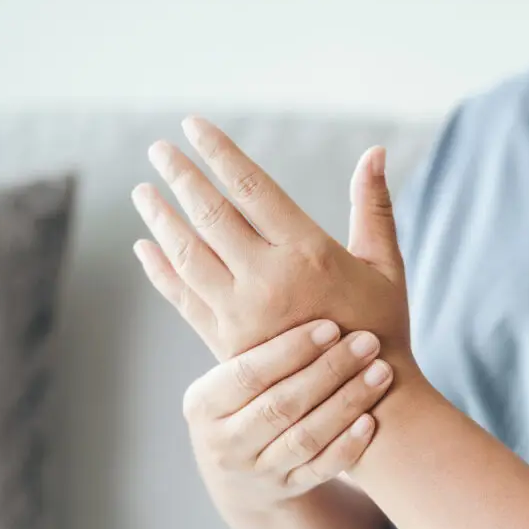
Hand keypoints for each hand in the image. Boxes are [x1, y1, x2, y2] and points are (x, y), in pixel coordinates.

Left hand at [130, 116, 413, 373]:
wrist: (369, 402)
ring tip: (142, 191)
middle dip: (180, 176)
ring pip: (188, 253)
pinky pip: (183, 297)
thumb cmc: (383, 327)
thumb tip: (376, 151)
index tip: (193, 126)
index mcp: (307, 251)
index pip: (250, 186)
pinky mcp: (227, 342)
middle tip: (158, 149)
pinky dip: (160, 271)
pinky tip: (145, 248)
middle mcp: (267, 278)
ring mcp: (241, 312)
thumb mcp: (385, 263)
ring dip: (161, 219)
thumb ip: (374, 205)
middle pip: (210, 214)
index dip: (218, 152)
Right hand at [182, 319, 393, 521]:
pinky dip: (347, 445)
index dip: (290, 349)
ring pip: (305, 437)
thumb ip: (238, 325)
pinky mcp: (288, 489)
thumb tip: (220, 251)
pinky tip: (372, 419)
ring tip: (381, 372)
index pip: (248, 372)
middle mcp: (225, 442)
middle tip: (368, 342)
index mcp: (204, 403)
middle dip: (329, 371)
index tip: (331, 325)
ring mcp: (257, 471)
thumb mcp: (226, 371)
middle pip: (281, 405)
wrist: (240, 470)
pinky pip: (321, 469)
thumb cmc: (241, 398)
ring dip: (347, 403)